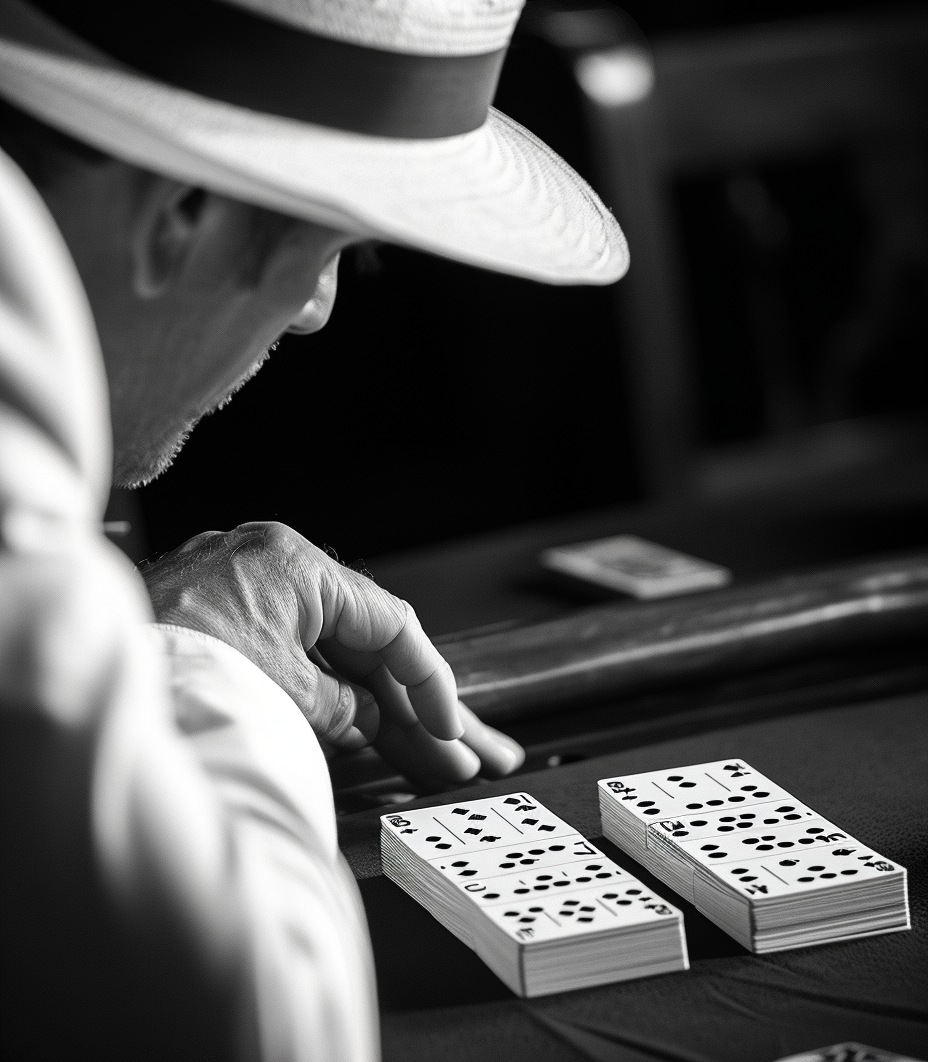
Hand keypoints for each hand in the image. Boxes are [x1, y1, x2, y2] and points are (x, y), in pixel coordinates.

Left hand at [141, 522, 523, 789]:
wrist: (88, 671)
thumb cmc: (179, 666)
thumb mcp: (283, 693)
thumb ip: (340, 706)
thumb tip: (366, 717)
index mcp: (296, 566)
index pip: (390, 625)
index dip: (429, 684)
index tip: (451, 731)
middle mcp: (273, 568)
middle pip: (367, 645)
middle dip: (419, 705)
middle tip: (464, 751)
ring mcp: (244, 595)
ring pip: (331, 655)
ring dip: (377, 708)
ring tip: (428, 755)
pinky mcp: (218, 623)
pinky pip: (293, 657)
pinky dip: (325, 694)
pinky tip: (365, 733)